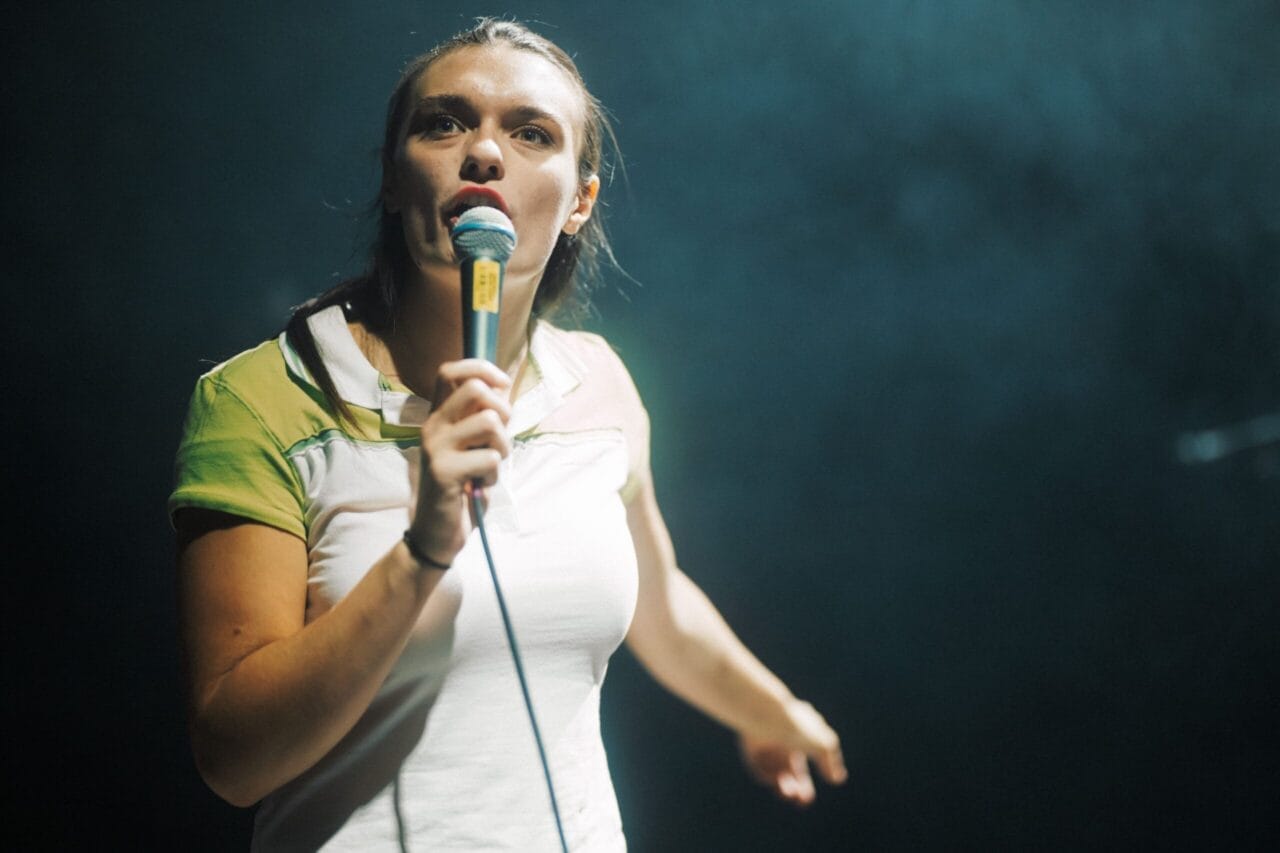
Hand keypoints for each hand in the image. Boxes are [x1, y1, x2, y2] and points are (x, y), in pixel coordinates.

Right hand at [407, 359, 511, 565]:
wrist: (437, 532)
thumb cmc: (462, 487)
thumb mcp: (473, 445)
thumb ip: (483, 417)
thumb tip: (501, 385)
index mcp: (438, 417)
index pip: (450, 371)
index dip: (481, 368)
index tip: (502, 384)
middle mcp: (432, 426)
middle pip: (476, 389)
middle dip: (503, 410)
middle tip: (498, 437)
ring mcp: (435, 447)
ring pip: (490, 422)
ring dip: (502, 447)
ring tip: (489, 465)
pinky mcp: (443, 472)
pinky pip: (490, 457)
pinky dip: (494, 474)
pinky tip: (479, 485)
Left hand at [738, 699, 845, 806]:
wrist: (768, 716)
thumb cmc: (798, 728)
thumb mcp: (823, 744)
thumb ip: (830, 761)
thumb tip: (837, 778)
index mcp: (802, 736)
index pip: (801, 770)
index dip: (804, 785)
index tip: (807, 799)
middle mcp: (784, 741)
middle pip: (787, 772)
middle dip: (794, 789)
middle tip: (799, 801)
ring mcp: (766, 744)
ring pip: (773, 772)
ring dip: (782, 786)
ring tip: (788, 792)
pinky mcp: (751, 746)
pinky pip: (759, 768)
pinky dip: (768, 775)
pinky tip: (775, 776)